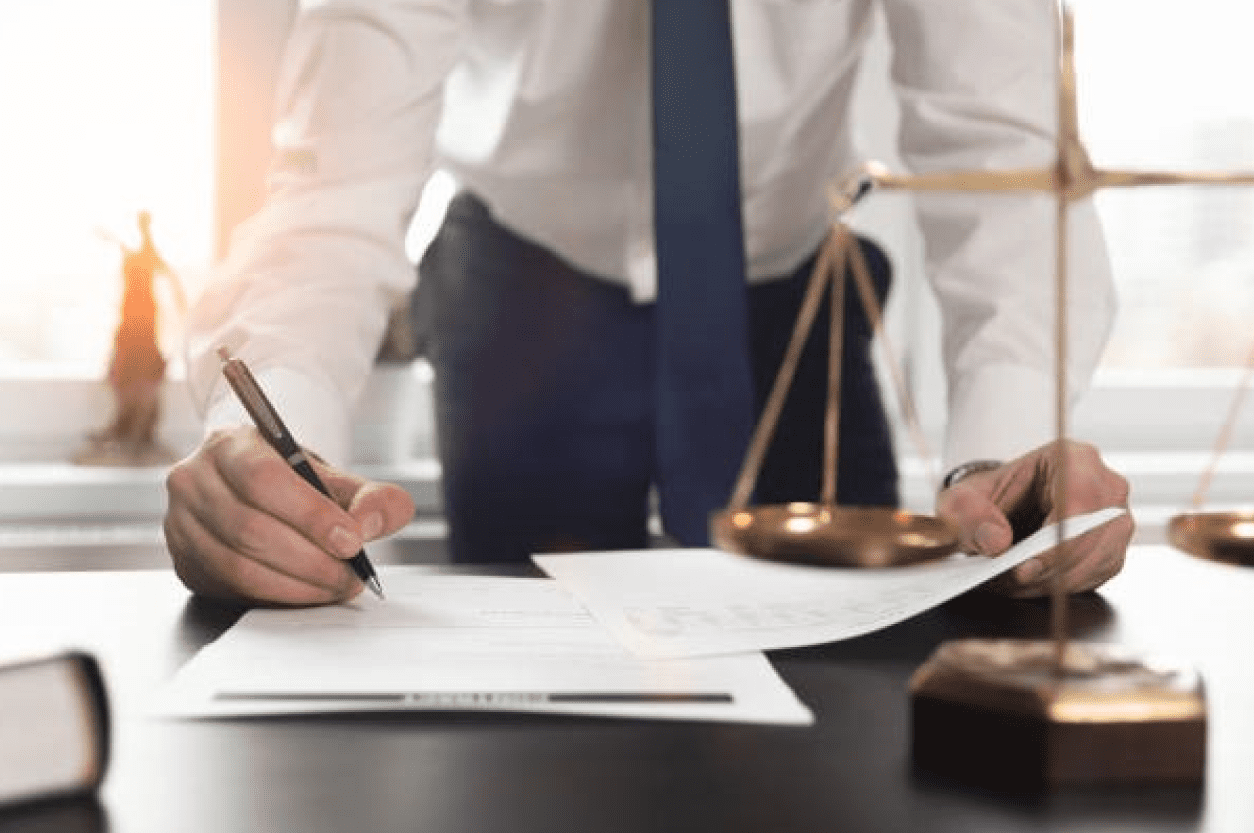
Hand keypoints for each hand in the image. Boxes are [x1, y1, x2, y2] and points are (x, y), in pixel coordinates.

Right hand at [164, 427, 415, 605]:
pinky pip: (230, 588)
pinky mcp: (184, 561)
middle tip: (350, 574)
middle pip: (250, 528)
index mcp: (231, 445)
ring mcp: (181, 523)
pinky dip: (277, 596)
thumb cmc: (295, 486)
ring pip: (237, 565)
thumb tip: (370, 523)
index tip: (351, 540)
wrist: (259, 497)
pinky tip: (308, 592)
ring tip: (336, 585)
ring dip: (297, 584)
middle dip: (311, 559)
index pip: (263, 479)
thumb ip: (371, 496)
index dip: (310, 514)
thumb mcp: (337, 480)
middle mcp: (195, 480)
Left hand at [935, 440, 1133, 597]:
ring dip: (1054, 582)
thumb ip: (969, 516)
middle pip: (1093, 536)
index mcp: (1073, 458)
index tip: (1023, 569)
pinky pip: (1096, 576)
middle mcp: (1104, 485)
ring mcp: (1113, 518)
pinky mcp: (1111, 548)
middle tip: (1010, 583)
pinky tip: (1031, 586)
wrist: (994, 512)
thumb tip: (996, 542)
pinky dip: (1062, 588)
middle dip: (1051, 568)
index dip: (1055, 542)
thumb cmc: (983, 500)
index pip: (1078, 503)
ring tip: (1013, 586)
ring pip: (1098, 561)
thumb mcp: (959, 502)